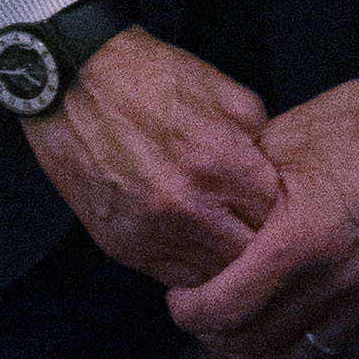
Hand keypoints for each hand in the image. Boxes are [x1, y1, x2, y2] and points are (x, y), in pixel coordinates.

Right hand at [23, 29, 281, 289]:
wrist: (72, 82)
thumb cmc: (150, 79)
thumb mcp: (224, 92)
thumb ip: (261, 139)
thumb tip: (279, 176)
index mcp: (220, 161)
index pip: (277, 219)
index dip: (286, 216)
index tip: (286, 211)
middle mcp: (186, 205)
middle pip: (249, 258)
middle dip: (262, 249)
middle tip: (264, 234)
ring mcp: (150, 232)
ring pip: (212, 279)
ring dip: (226, 263)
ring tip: (231, 243)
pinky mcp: (121, 246)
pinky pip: (172, 279)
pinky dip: (190, 268)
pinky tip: (196, 245)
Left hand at [171, 80, 358, 358]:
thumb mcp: (285, 139)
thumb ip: (240, 184)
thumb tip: (207, 209)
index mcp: (299, 242)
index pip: (227, 306)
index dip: (192, 313)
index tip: (180, 302)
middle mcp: (335, 282)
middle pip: (259, 342)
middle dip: (219, 338)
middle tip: (203, 321)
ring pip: (302, 356)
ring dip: (262, 353)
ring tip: (241, 335)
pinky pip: (345, 349)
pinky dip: (310, 350)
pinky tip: (292, 335)